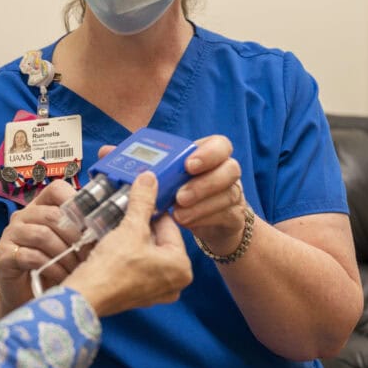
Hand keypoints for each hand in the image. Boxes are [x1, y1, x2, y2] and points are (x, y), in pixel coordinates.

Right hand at [0, 180, 83, 315]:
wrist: (28, 300)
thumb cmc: (53, 270)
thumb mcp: (69, 247)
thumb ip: (82, 232)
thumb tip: (108, 225)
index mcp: (40, 208)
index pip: (57, 189)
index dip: (77, 202)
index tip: (92, 223)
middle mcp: (22, 217)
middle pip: (52, 215)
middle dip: (75, 237)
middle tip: (88, 255)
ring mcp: (10, 235)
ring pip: (42, 235)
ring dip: (64, 254)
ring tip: (76, 269)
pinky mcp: (4, 256)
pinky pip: (31, 256)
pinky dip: (52, 268)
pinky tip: (62, 278)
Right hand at [63, 173, 192, 316]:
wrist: (87, 295)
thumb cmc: (113, 267)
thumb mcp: (131, 228)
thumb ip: (143, 201)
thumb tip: (149, 178)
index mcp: (182, 266)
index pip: (169, 226)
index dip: (150, 211)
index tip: (138, 201)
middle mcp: (175, 283)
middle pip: (159, 240)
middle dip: (141, 226)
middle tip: (124, 216)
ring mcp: (157, 292)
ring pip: (147, 253)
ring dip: (133, 240)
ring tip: (117, 231)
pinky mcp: (140, 296)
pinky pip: (138, 267)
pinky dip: (128, 256)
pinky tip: (114, 249)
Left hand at [172, 135, 246, 256]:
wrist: (206, 222)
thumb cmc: (184, 191)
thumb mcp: (172, 178)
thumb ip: (160, 169)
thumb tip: (132, 165)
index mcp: (212, 155)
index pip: (220, 145)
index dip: (207, 153)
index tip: (188, 165)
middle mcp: (227, 171)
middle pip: (230, 169)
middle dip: (203, 183)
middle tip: (180, 196)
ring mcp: (235, 193)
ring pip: (229, 194)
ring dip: (201, 205)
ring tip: (178, 214)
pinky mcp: (235, 216)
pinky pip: (226, 215)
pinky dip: (204, 219)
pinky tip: (187, 221)